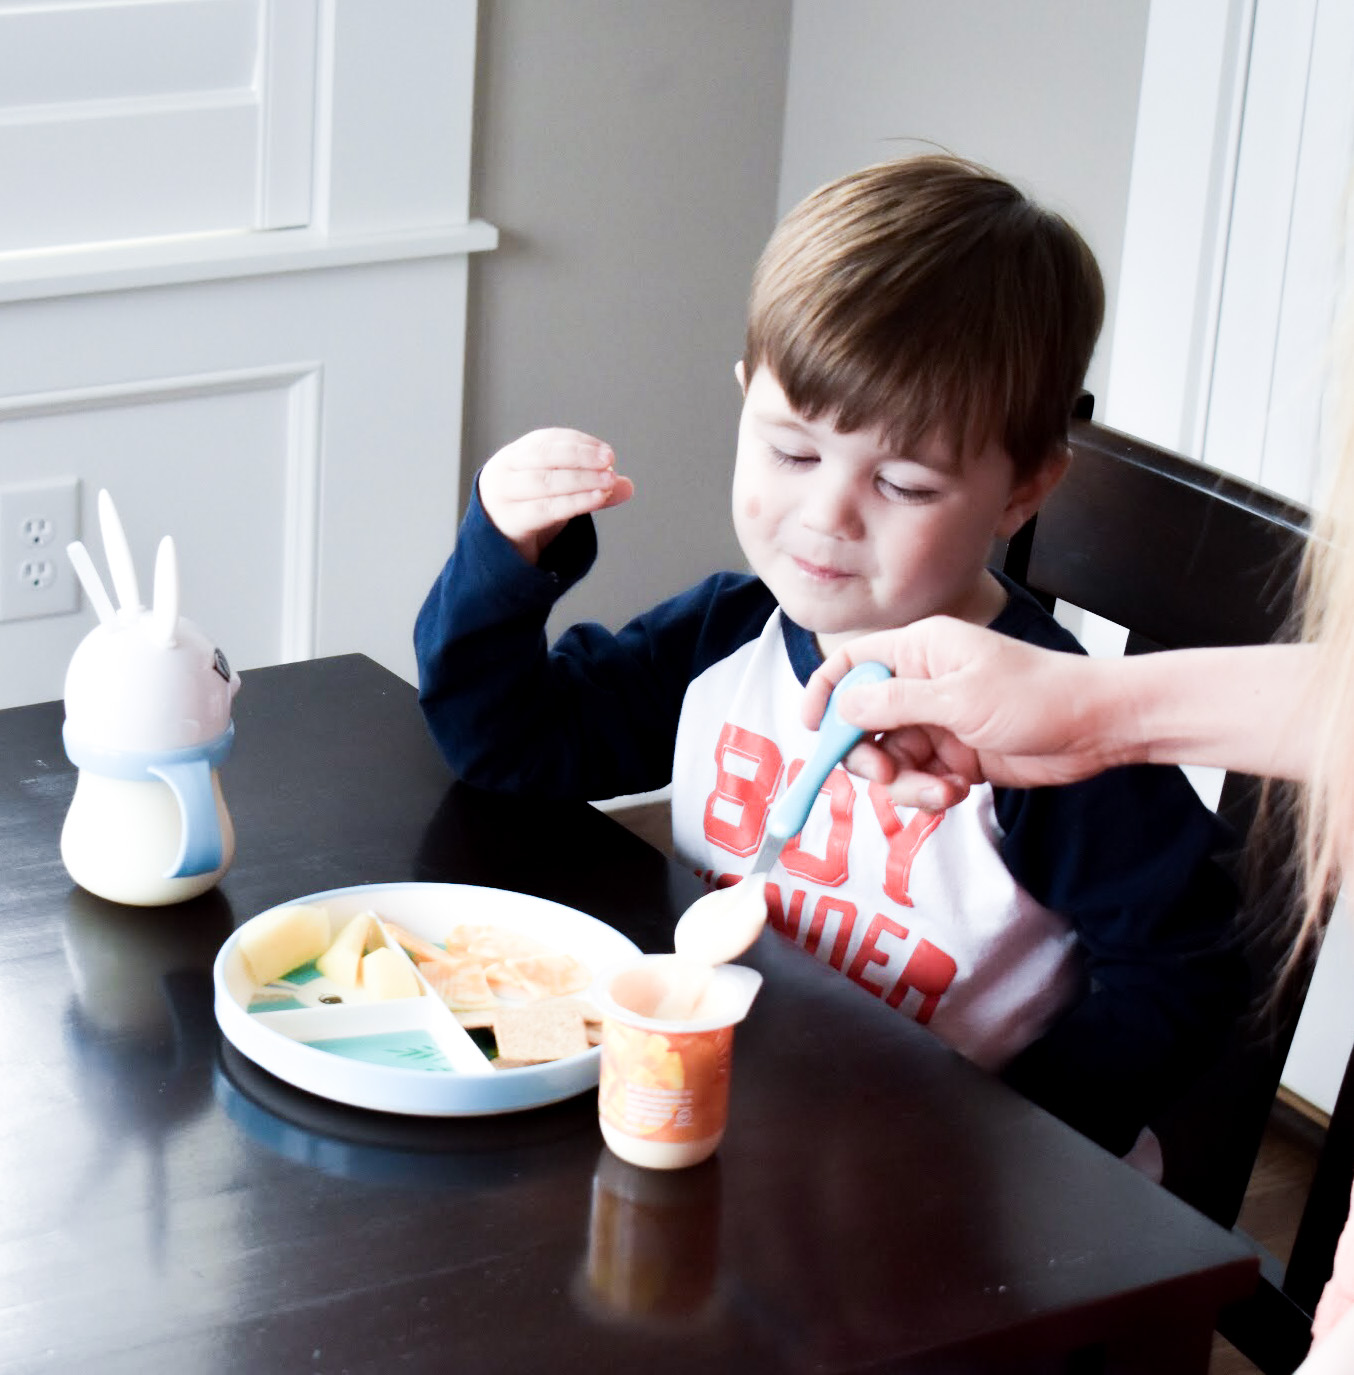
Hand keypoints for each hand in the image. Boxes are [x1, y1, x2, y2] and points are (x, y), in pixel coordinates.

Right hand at [478, 428, 634, 563]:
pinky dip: (575, 501)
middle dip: (580, 457)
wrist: (497, 544)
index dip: (579, 443)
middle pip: (545, 456)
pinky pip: (547, 508)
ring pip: (546, 481)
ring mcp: (505, 494)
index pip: (548, 440)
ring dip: (581, 480)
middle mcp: (506, 469)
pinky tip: (597, 498)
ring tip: (608, 482)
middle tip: (609, 462)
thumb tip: (627, 486)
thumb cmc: (530, 509)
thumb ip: (590, 487)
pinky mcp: (511, 519)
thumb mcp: (558, 493)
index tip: (606, 452)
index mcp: (517, 454)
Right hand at [801, 618, 1121, 809]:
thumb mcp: (960, 699)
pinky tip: (958, 791)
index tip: (814, 730)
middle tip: (887, 773)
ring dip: (906, 783)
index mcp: (919, 651)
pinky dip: (929, 792)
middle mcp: (921, 683)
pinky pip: (918, 778)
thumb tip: (841, 706)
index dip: (825, 694)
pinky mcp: (954, 755)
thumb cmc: (1038, 697)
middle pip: (862, 721)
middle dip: (868, 754)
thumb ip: (895, 704)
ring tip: (941, 790)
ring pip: (890, 758)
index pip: (851, 665)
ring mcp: (937, 721)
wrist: (1098, 728)